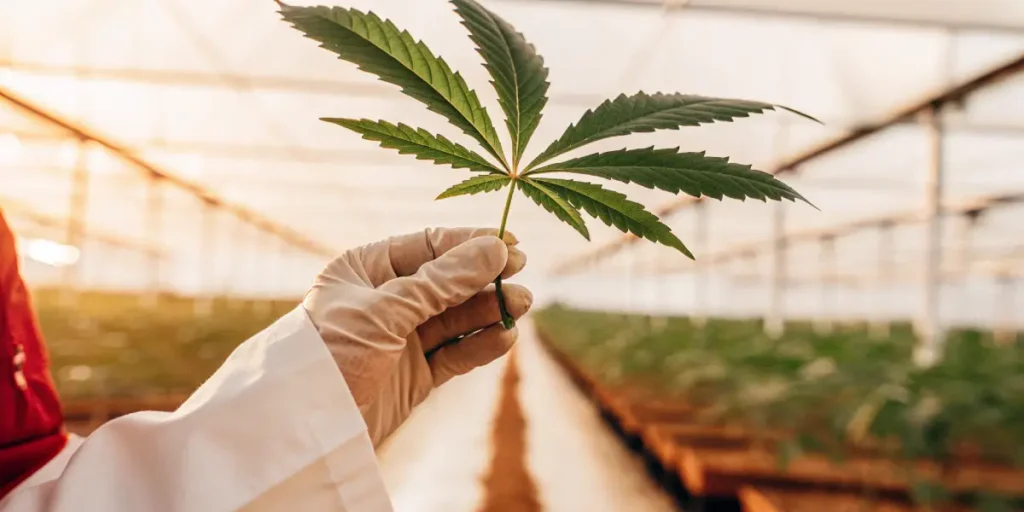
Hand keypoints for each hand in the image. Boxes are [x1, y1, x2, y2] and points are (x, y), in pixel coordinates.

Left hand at [302, 227, 530, 446]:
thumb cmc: (329, 355)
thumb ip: (441, 282)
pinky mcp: (415, 375)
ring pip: (457, 318)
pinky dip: (481, 345)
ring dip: (490, 310)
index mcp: (365, 269)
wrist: (304, 432)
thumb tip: (494, 250)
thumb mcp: (384, 311)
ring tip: (520, 305)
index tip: (509, 244)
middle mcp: (385, 300)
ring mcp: (402, 339)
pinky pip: (457, 354)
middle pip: (448, 281)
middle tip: (519, 275)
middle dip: (484, 279)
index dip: (469, 244)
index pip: (428, 246)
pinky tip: (504, 337)